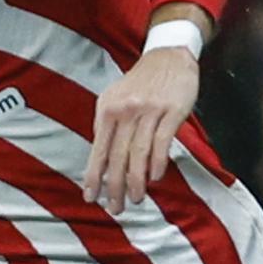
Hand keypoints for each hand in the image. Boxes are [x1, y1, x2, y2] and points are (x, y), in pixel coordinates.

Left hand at [82, 47, 198, 215]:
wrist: (168, 55)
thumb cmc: (140, 83)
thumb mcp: (114, 98)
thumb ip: (106, 126)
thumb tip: (100, 160)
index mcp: (107, 110)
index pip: (99, 150)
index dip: (94, 176)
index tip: (91, 198)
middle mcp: (125, 111)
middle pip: (118, 156)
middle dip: (115, 186)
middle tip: (115, 208)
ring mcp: (149, 111)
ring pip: (139, 153)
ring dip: (136, 181)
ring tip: (135, 199)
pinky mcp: (172, 111)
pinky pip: (162, 142)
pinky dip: (157, 163)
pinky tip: (155, 178)